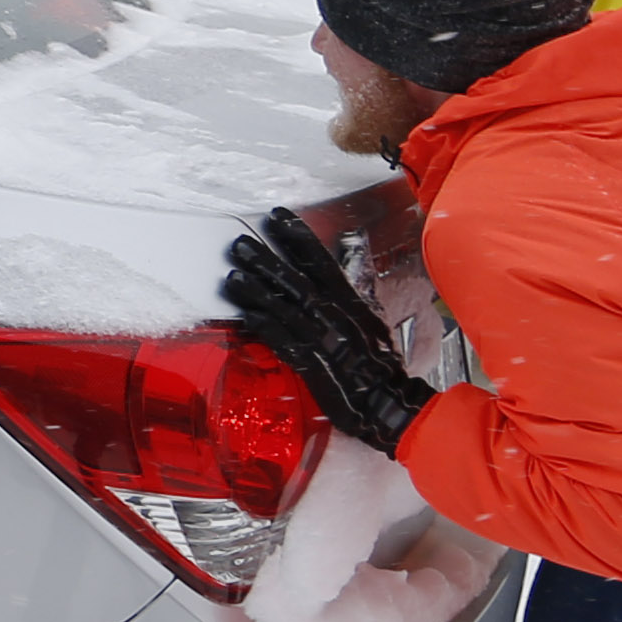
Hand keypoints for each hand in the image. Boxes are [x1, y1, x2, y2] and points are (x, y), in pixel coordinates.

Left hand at [222, 211, 436, 453]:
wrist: (388, 403)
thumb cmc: (381, 366)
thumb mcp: (371, 323)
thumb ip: (348, 301)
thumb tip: (334, 279)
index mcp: (351, 302)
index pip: (321, 262)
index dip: (298, 238)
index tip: (278, 218)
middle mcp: (336, 315)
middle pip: (297, 280)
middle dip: (267, 259)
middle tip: (241, 244)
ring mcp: (323, 338)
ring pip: (286, 307)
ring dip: (257, 290)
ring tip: (233, 275)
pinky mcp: (312, 363)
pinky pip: (284, 341)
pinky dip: (265, 326)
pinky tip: (246, 315)